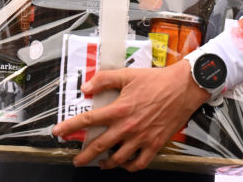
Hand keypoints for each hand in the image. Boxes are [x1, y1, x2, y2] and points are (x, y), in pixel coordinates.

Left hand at [51, 61, 210, 171]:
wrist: (183, 88)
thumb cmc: (157, 80)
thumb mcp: (127, 75)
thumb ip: (104, 80)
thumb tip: (86, 87)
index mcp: (119, 109)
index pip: (88, 120)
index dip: (70, 127)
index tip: (59, 132)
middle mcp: (128, 126)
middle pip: (100, 146)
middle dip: (84, 156)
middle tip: (76, 160)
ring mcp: (142, 138)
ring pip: (118, 159)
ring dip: (106, 163)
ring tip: (100, 164)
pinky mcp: (155, 144)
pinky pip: (139, 163)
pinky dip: (130, 167)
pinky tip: (124, 164)